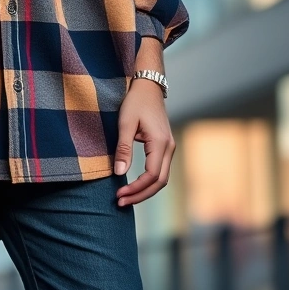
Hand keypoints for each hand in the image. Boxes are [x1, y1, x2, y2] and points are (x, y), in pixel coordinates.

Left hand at [113, 77, 175, 206]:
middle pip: (159, 182)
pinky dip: (148, 182)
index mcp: (160, 143)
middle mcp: (169, 148)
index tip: (118, 194)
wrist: (149, 87)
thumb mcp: (125, 123)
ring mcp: (169, 148)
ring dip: (145, 190)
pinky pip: (160, 171)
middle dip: (140, 195)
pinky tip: (135, 186)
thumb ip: (123, 149)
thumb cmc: (136, 102)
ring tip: (126, 198)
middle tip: (121, 202)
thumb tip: (119, 173)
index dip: (135, 188)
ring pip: (162, 178)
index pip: (151, 175)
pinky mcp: (165, 147)